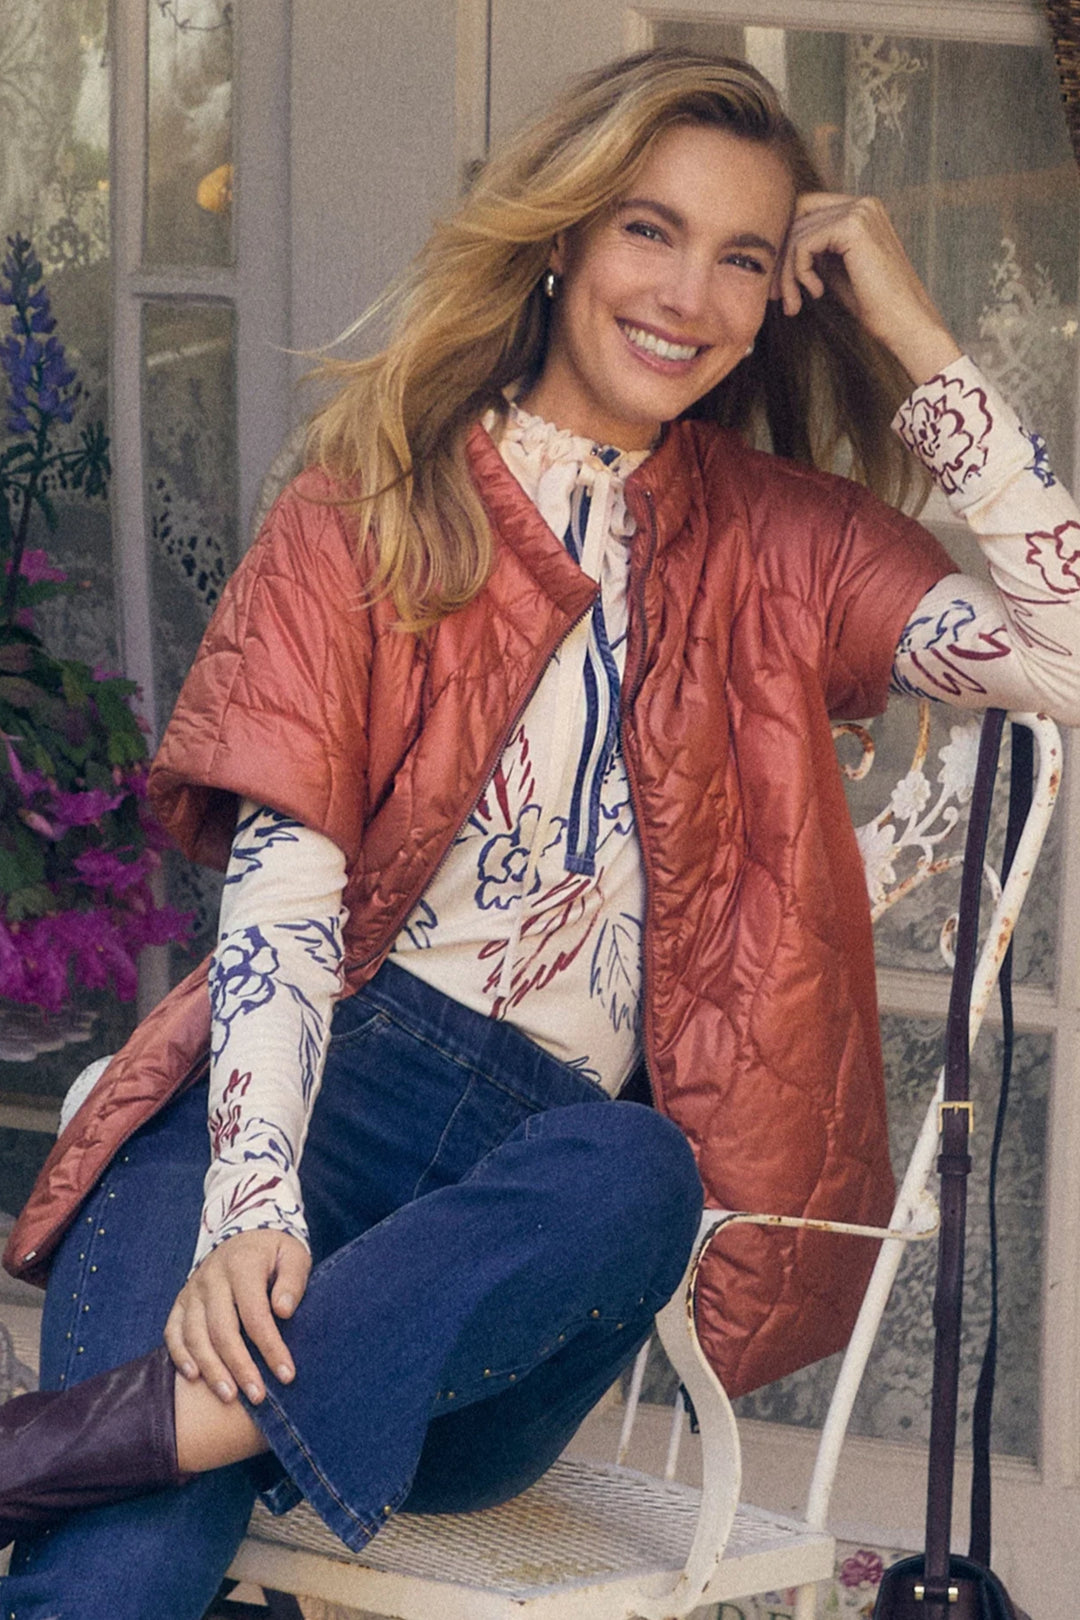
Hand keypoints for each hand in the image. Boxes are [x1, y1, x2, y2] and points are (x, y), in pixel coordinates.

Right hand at [164, 1229, 310, 1404]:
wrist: (244, 1232)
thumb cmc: (275, 1252)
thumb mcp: (294, 1256)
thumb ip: (293, 1281)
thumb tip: (284, 1311)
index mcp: (242, 1264)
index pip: (255, 1314)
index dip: (270, 1347)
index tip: (287, 1374)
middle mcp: (212, 1277)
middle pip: (222, 1330)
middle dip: (240, 1367)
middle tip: (257, 1396)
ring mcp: (193, 1289)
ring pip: (195, 1335)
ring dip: (211, 1369)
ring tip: (229, 1396)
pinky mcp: (181, 1300)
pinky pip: (173, 1331)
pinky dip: (180, 1355)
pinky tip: (194, 1377)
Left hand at [774, 192, 962, 385]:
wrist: (906, 323)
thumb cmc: (875, 305)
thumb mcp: (837, 270)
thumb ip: (817, 251)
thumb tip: (782, 246)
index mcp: (862, 210)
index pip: (806, 210)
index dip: (786, 244)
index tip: (779, 283)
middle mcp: (862, 203)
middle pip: (797, 217)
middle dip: (781, 258)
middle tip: (776, 294)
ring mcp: (860, 212)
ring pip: (797, 233)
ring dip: (787, 273)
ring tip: (795, 302)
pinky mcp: (853, 227)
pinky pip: (804, 244)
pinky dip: (800, 272)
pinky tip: (816, 292)